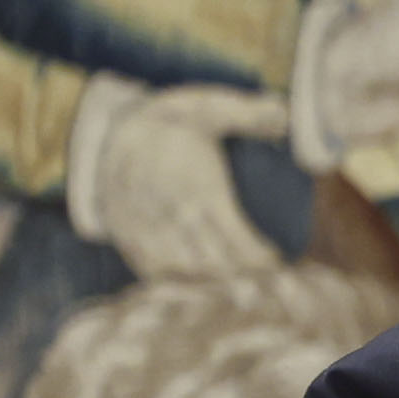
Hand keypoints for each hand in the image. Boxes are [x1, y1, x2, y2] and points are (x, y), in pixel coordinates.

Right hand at [90, 83, 293, 275]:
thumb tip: (285, 114)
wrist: (113, 128)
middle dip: (240, 277)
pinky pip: (149, 271)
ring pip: (181, 272)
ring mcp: (146, 227)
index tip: (277, 263)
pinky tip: (195, 290)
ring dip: (209, 285)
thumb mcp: (210, 107)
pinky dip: (174, 285)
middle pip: (212, 263)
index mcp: (198, 188)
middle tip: (264, 283)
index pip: (236, 236)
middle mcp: (171, 213)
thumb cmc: (174, 121)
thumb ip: (249, 112)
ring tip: (236, 289)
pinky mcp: (128, 236)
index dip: (259, 257)